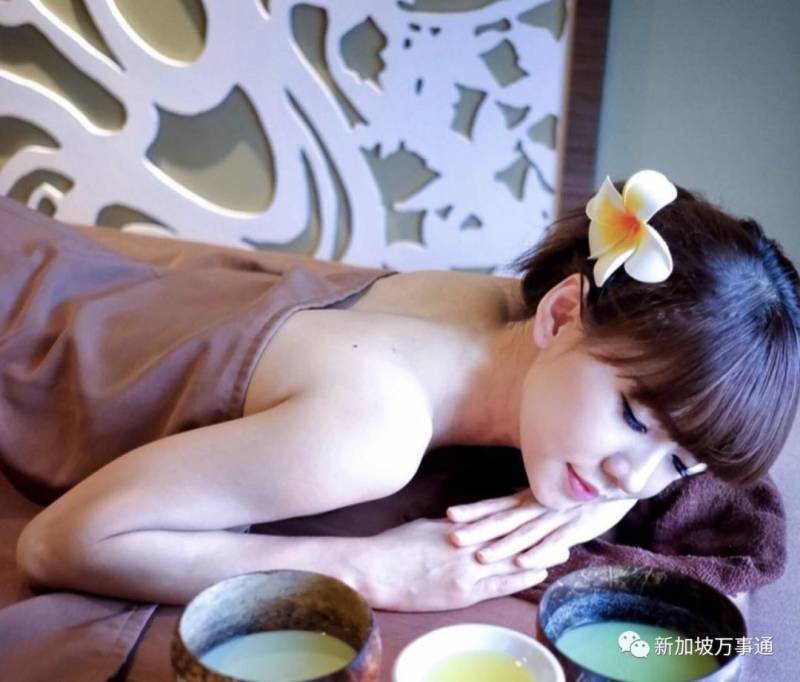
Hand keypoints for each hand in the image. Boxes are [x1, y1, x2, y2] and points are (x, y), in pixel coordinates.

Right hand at [350, 518, 551, 611]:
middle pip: (511, 537)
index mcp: (459, 528)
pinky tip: (539, 572)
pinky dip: (520, 576)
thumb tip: (464, 525)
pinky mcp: (462, 591)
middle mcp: (467, 544)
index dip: (522, 517)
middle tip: (565, 526)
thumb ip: (451, 528)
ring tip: (563, 549)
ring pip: (511, 559)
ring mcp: (466, 568)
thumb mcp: (426, 529)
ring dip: (538, 554)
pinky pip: (498, 584)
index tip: (541, 509)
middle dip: (538, 532)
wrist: (373, 568)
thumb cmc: (393, 547)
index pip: (497, 520)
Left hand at [446, 490, 636, 568]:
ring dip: (503, 546)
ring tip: (481, 557)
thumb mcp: (548, 492)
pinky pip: (555, 541)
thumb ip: (527, 502)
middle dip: (477, 530)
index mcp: (529, 497)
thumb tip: (501, 510)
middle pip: (503, 519)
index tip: (448, 515)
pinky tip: (523, 562)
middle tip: (452, 538)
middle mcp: (538, 505)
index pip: (496, 504)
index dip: (473, 510)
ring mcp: (557, 516)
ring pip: (525, 533)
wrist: (618, 480)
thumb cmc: (579, 489)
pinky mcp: (577, 526)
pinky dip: (539, 552)